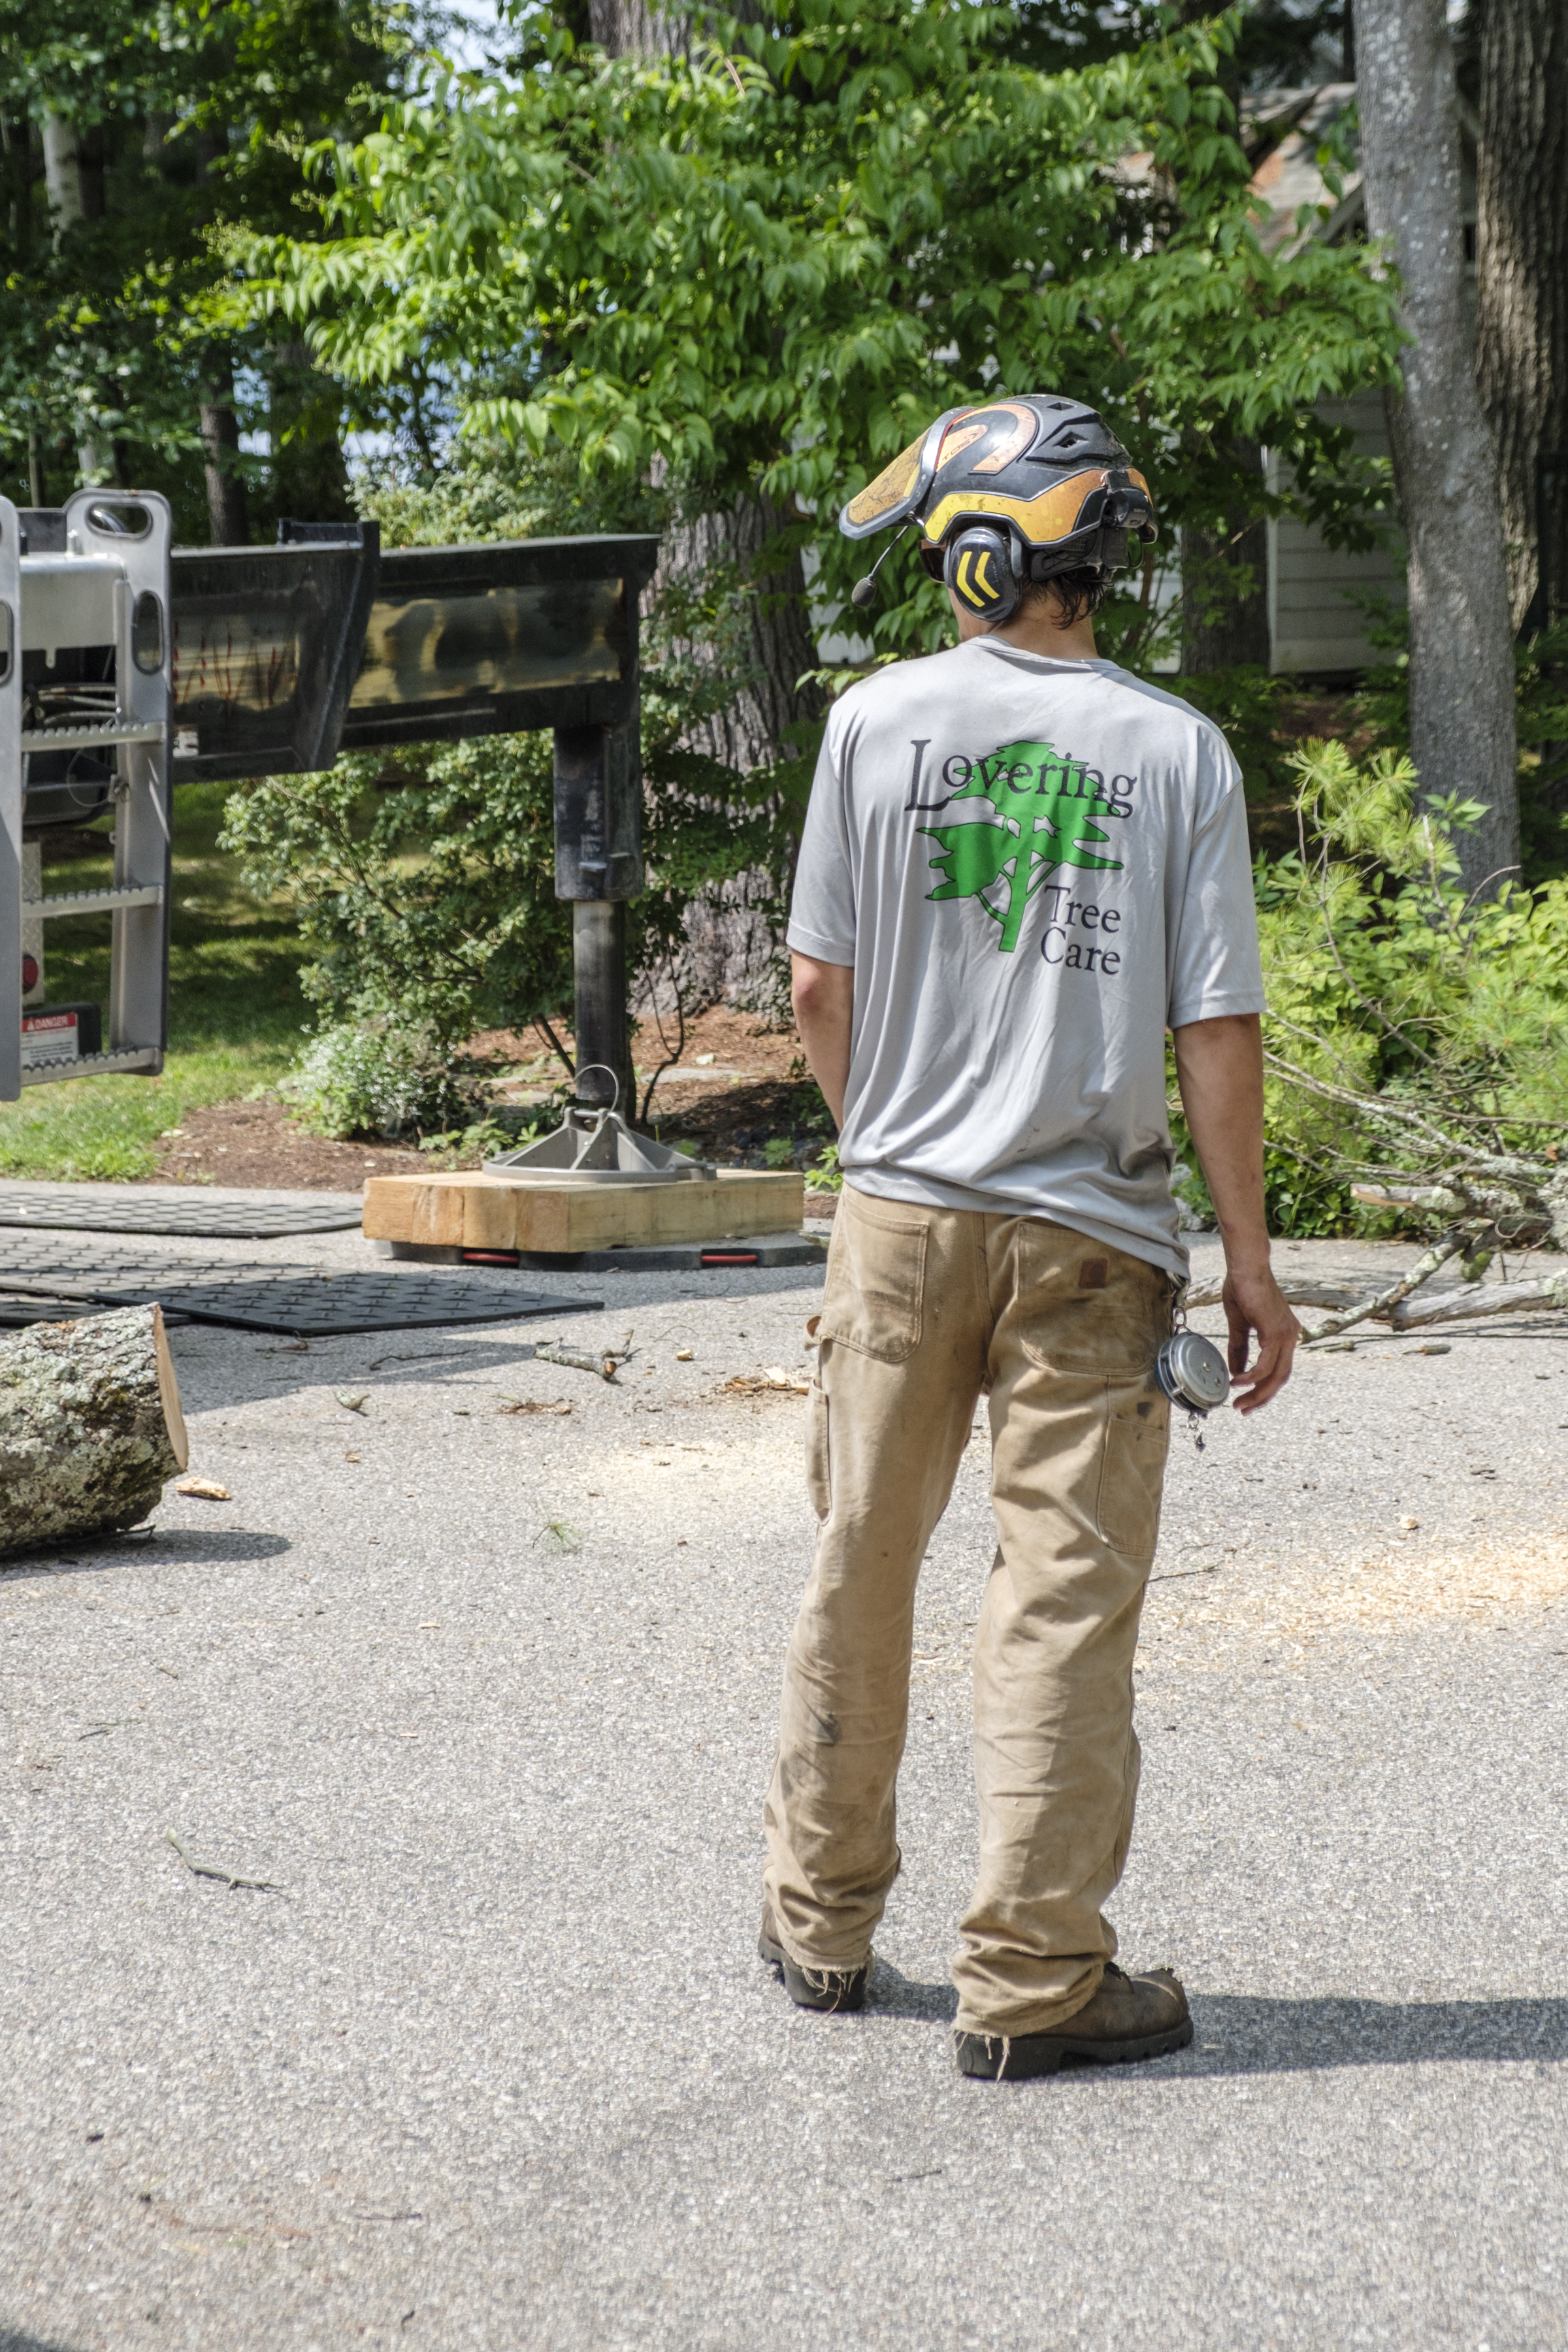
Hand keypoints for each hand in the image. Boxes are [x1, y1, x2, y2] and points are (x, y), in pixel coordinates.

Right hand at [1222, 1264, 1299, 1411]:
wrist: (1246, 1267)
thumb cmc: (1242, 1288)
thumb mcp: (1239, 1325)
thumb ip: (1239, 1349)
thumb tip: (1235, 1371)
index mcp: (1284, 1335)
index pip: (1279, 1370)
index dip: (1264, 1388)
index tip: (1247, 1400)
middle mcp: (1290, 1336)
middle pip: (1280, 1378)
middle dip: (1261, 1397)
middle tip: (1243, 1409)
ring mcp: (1286, 1335)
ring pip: (1275, 1375)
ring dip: (1256, 1392)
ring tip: (1238, 1401)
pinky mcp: (1276, 1331)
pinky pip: (1265, 1364)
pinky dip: (1251, 1376)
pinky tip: (1237, 1380)